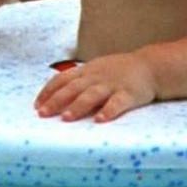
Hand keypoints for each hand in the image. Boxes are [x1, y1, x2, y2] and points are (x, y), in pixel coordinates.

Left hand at [34, 52, 157, 122]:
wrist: (150, 66)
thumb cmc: (118, 71)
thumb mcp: (95, 70)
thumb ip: (77, 80)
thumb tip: (53, 94)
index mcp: (87, 71)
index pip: (62, 79)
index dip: (48, 91)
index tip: (36, 105)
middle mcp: (96, 77)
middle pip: (73, 88)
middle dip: (56, 101)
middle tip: (43, 114)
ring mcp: (112, 85)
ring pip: (92, 95)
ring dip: (77, 106)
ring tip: (66, 118)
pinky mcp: (129, 94)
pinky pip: (118, 103)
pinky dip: (108, 111)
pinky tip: (100, 120)